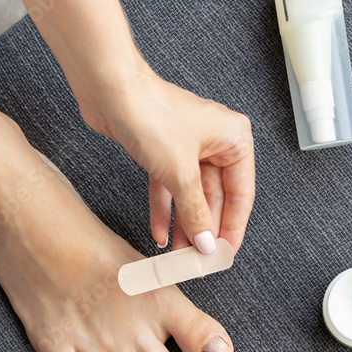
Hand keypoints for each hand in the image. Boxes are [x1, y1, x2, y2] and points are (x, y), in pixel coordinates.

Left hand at [88, 60, 254, 253]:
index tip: (224, 254)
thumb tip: (207, 242)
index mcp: (234, 139)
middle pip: (215, 197)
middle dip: (205, 230)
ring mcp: (187, 147)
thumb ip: (196, 211)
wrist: (110, 91)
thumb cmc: (151, 114)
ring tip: (179, 255)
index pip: (241, 194)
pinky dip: (165, 210)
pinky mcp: (163, 151)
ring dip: (184, 225)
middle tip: (200, 260)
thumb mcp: (180, 172)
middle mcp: (214, 141)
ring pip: (190, 195)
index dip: (233, 227)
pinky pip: (169, 188)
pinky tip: (160, 234)